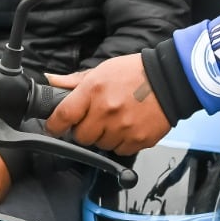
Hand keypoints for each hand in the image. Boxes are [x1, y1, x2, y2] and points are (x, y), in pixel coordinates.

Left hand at [45, 55, 167, 155]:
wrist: (169, 80)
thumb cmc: (134, 73)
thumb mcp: (102, 70)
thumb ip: (74, 81)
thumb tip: (50, 81)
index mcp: (93, 91)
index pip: (63, 116)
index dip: (54, 125)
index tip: (55, 127)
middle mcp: (106, 111)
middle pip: (81, 137)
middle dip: (85, 130)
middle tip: (96, 119)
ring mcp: (123, 128)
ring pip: (101, 145)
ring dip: (104, 136)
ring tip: (116, 120)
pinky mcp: (138, 140)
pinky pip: (120, 150)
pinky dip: (121, 142)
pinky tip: (128, 126)